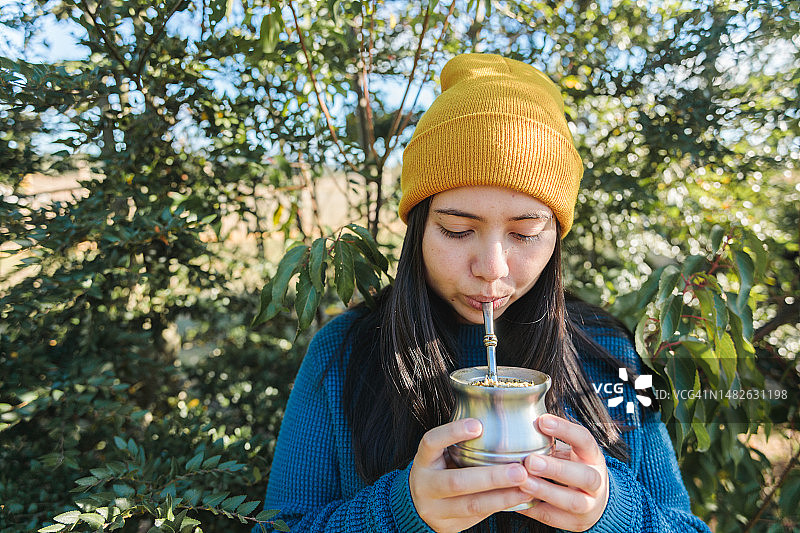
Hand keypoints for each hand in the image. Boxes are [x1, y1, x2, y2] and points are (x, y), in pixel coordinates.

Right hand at [409, 418, 534, 532]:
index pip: (431, 442)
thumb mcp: (441, 454)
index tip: (478, 425)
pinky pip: (478, 516)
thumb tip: (500, 419)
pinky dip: (500, 507)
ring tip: (526, 487)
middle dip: (491, 477)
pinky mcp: (448, 526)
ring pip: (471, 505)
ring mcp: (435, 509)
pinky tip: (519, 499)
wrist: (419, 505)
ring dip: (502, 497)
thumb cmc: (439, 471)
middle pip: (456, 482)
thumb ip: (461, 443)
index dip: (452, 433)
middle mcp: (425, 485)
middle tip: (519, 470)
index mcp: (423, 460)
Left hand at [516, 414, 608, 531]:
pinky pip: (554, 518)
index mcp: (593, 457)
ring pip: (572, 501)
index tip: (542, 421)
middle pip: (585, 476)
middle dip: (556, 469)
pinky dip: (534, 509)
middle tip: (530, 461)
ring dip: (545, 491)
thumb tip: (518, 418)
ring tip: (523, 482)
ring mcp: (589, 505)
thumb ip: (550, 439)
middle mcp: (596, 481)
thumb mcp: (569, 450)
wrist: (594, 500)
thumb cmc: (572, 467)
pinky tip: (516, 500)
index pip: (585, 440)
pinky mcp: (576, 523)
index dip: (565, 430)